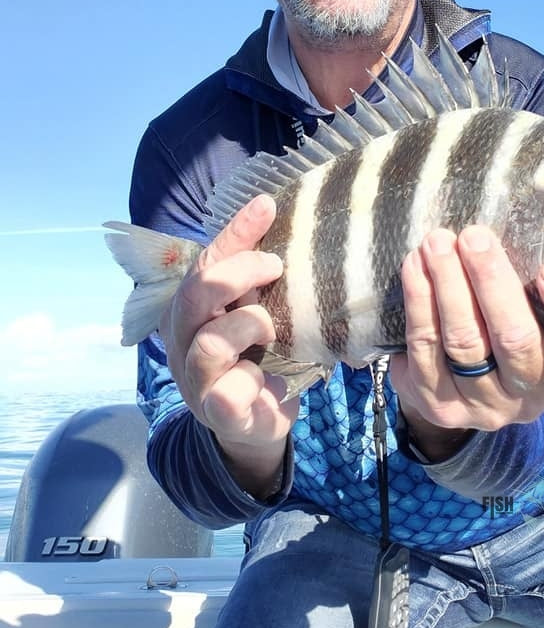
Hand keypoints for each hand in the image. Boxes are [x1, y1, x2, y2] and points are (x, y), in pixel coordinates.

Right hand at [159, 194, 297, 494]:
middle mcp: (183, 340)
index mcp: (189, 309)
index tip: (266, 205)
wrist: (253, 422)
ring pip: (210, 341)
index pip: (205, 263)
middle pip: (197, 293)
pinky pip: (227, 392)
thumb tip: (276, 216)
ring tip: (271, 329)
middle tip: (276, 266)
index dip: (235, 233)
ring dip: (249, 325)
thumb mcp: (253, 308)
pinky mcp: (217, 413)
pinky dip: (251, 381)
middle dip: (240, 273)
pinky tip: (267, 380)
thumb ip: (256, 275)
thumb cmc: (254, 355)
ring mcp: (195, 378)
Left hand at [390, 226, 543, 454]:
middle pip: (516, 341)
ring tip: (437, 242)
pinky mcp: (439, 403)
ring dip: (448, 284)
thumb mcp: (535, 317)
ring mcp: (482, 404)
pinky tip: (415, 267)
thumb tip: (528, 216)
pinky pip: (425, 348)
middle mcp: (529, 395)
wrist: (455, 387)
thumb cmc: (506, 329)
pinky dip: (419, 301)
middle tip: (474, 236)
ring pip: (465, 342)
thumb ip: (538, 285)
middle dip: (492, 281)